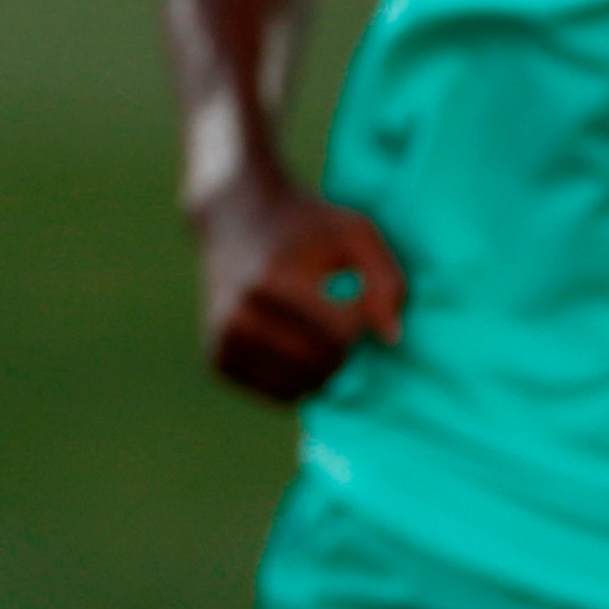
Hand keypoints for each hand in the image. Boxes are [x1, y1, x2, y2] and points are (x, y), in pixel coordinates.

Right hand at [193, 175, 404, 403]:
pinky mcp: (218, 359)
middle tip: (335, 316)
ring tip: (317, 330)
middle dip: (343, 348)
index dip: (360, 323)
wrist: (233, 216)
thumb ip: (386, 281)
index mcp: (275, 282)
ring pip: (301, 386)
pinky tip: (294, 342)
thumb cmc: (304, 224)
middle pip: (322, 364)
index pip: (341, 335)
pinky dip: (296, 376)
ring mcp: (225, 340)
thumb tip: (391, 339)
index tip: (353, 297)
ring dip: (322, 367)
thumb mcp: (355, 233)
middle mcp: (242, 315)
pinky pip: (277, 391)